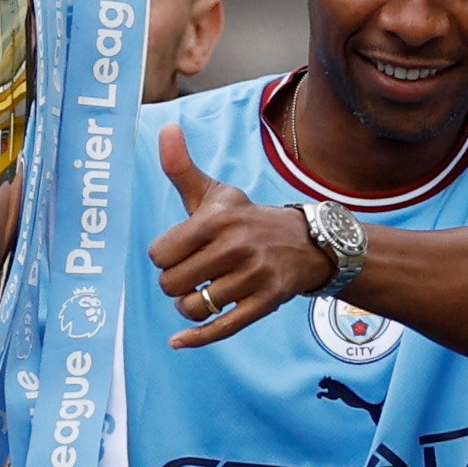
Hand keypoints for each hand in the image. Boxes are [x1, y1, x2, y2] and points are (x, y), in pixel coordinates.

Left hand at [148, 124, 333, 348]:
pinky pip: (221, 328)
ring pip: (193, 307)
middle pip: (171, 284)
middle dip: (175, 283)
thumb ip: (182, 167)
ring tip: (201, 293)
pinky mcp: (265, 303)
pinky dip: (195, 338)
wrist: (307, 243)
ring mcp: (252, 277)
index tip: (180, 252)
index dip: (164, 257)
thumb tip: (164, 126)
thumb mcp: (216, 194)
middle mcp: (235, 247)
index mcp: (216, 220)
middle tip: (192, 274)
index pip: (160, 254)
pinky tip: (178, 341)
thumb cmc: (247, 219)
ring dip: (189, 307)